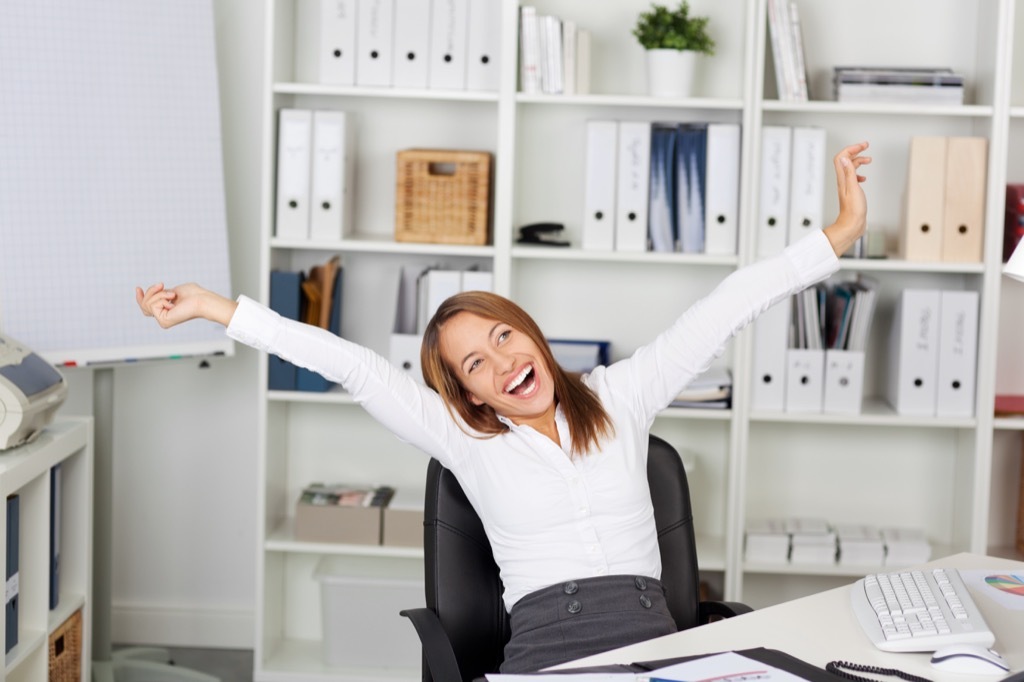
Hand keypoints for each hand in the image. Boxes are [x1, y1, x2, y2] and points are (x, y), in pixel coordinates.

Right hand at [135, 282, 236, 328]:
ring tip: (172, 295)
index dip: (140, 298)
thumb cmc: (192, 294)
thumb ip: (160, 294)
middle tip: (162, 285)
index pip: (147, 307)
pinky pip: (153, 306)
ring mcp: (163, 321)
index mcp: (166, 311)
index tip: (137, 287)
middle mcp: (163, 318)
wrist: (201, 299)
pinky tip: (172, 300)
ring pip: (147, 304)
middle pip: (144, 304)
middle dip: (151, 292)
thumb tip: (151, 293)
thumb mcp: (171, 291)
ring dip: (159, 294)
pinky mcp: (163, 321)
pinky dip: (162, 298)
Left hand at [823, 141, 870, 256]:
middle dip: (855, 151)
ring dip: (859, 161)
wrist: (852, 225)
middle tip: (866, 146)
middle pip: (845, 161)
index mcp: (842, 179)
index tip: (862, 145)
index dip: (851, 148)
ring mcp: (846, 187)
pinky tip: (864, 178)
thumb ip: (849, 172)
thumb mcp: (853, 188)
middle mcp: (843, 181)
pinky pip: (853, 179)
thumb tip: (843, 157)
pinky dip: (859, 174)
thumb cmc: (853, 210)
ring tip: (868, 160)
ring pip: (850, 169)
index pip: (841, 157)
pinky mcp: (851, 193)